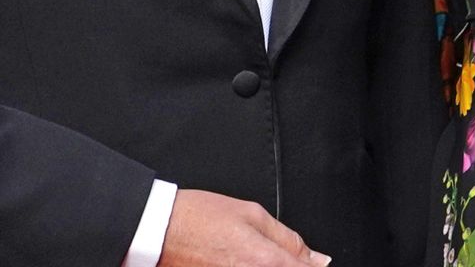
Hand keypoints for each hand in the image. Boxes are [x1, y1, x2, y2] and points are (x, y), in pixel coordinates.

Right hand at [156, 190, 326, 266]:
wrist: (157, 232)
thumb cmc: (198, 218)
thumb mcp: (252, 214)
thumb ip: (289, 239)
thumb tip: (317, 260)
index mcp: (266, 261)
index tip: (309, 264)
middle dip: (286, 266)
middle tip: (262, 255)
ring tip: (241, 256)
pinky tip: (234, 262)